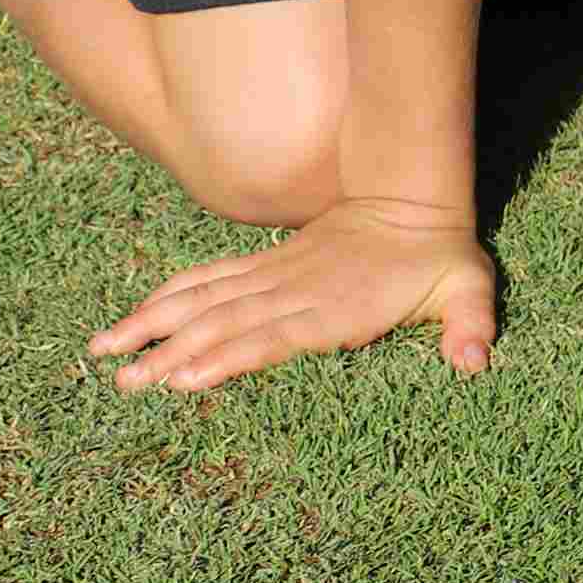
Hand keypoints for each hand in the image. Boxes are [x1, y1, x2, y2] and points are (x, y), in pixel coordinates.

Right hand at [89, 198, 498, 393]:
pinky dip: (167, 298)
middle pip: (225, 324)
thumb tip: (478, 362)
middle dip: (172, 354)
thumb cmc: (441, 258)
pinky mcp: (262, 267)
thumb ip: (471, 325)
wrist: (414, 199)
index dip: (233, 356)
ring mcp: (273, 277)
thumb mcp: (468, 289)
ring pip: (204, 301)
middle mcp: (295, 293)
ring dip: (154, 326)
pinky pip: (206, 280)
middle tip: (124, 383)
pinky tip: (132, 320)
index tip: (187, 378)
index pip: (276, 336)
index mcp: (338, 308)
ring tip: (103, 352)